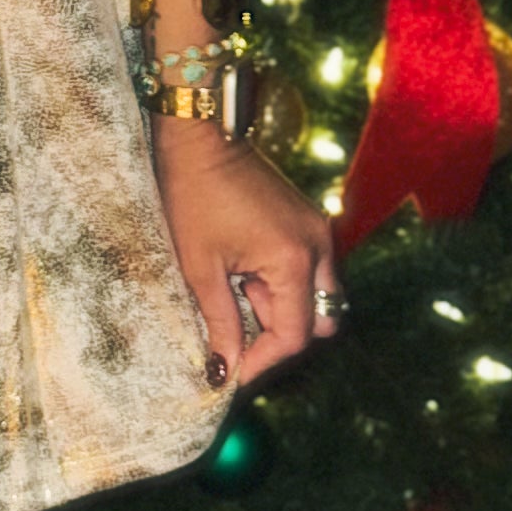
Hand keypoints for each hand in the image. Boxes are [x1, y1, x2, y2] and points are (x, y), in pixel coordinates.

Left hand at [152, 121, 339, 390]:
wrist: (201, 137)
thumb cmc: (194, 196)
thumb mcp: (201, 267)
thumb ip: (220, 321)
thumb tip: (224, 369)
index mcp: (294, 259)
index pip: (293, 334)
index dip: (263, 361)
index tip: (231, 373)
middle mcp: (318, 246)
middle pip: (318, 321)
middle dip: (278, 334)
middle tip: (235, 333)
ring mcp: (317, 231)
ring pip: (315, 297)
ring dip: (279, 307)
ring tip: (233, 290)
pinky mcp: (309, 222)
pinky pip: (308, 271)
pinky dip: (281, 284)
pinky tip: (244, 273)